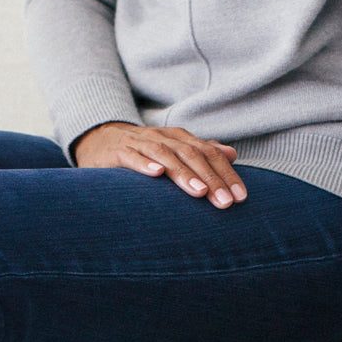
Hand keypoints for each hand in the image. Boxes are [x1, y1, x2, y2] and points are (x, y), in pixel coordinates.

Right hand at [72, 122, 247, 208]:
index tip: (241, 197)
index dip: (226, 174)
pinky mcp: (119, 152)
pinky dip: (144, 164)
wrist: (100, 139)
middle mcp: (164, 138)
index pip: (209, 154)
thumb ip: (201, 151)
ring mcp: (140, 144)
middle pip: (192, 156)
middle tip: (225, 203)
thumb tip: (231, 154)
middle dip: (211, 179)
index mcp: (180, 139)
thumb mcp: (174, 148)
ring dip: (184, 174)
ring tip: (199, 192)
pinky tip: (156, 174)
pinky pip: (133, 157)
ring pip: (166, 156)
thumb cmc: (143, 150)